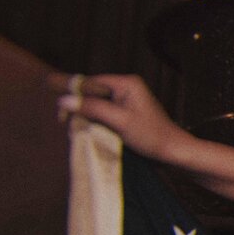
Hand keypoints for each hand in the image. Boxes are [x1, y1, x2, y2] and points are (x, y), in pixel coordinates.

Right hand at [53, 73, 190, 162]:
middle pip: (91, 92)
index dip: (74, 94)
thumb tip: (63, 100)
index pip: (91, 82)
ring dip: (84, 115)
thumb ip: (93, 108)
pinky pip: (102, 113)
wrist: (173, 151)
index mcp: (127, 83)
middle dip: (78, 107)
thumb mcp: (119, 121)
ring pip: (95, 104)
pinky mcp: (125, 113)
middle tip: (65, 123)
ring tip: (75, 128)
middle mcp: (125, 88)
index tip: (61, 111)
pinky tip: (88, 130)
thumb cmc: (151, 135)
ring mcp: (125, 100)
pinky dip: (93, 121)